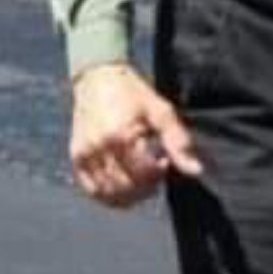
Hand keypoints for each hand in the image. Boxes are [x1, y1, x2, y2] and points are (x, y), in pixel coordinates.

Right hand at [69, 62, 202, 208]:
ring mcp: (84, 155)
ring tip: (139, 179)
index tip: (163, 162)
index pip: (143, 176)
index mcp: (121, 135)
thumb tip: (196, 170)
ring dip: (128, 196)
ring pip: (108, 195)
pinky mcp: (76, 158)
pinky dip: (109, 195)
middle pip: (125, 189)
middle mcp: (99, 148)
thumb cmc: (132, 92)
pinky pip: (92, 190)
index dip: (158, 175)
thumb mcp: (161, 111)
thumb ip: (178, 142)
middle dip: (145, 188)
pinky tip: (122, 184)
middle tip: (153, 173)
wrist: (98, 77)